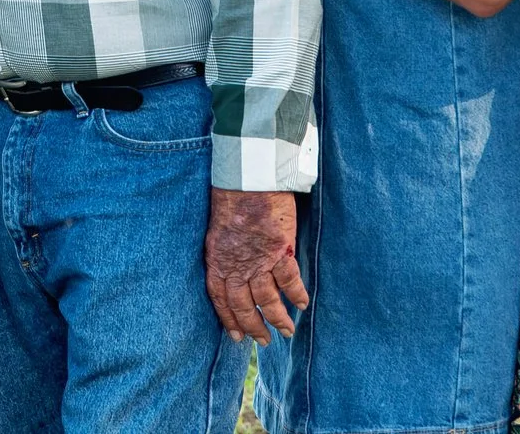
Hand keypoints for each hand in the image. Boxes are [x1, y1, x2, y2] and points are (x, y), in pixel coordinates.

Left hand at [204, 187, 308, 342]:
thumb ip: (225, 251)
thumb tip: (233, 267)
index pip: (220, 298)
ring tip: (286, 331)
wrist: (248, 177)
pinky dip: (296, 295)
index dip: (229, 319)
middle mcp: (236, 265)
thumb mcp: (218, 228)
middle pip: (244, 305)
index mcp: (218, 259)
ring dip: (278, 318)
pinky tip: (302, 304)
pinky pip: (290, 280)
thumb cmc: (231, 195)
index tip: (236, 336)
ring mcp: (259, 260)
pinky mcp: (280, 250)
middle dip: (254, 327)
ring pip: (268, 299)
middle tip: (264, 341)